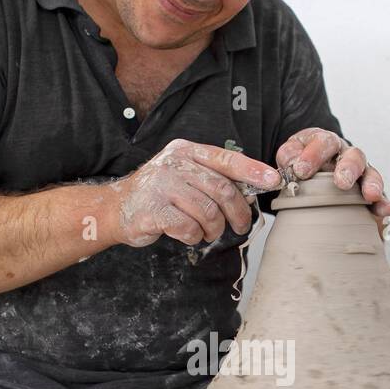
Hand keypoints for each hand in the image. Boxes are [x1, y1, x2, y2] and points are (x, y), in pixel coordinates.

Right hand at [113, 139, 280, 248]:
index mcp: (186, 151)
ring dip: (215, 229)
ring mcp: (162, 186)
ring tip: (209, 232)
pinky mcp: (154, 210)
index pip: (227, 159)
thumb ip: (212, 178)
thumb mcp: (184, 176)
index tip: (273, 181)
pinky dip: (194, 237)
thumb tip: (251, 191)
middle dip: (238, 212)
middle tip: (242, 225)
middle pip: (222, 189)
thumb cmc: (158, 195)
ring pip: (208, 212)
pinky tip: (188, 235)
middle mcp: (174, 164)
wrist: (116, 209)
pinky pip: (189, 228)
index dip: (253, 171)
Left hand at [275, 128, 389, 219]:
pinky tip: (385, 211)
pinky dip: (382, 203)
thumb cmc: (300, 162)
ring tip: (371, 196)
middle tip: (341, 182)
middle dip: (349, 168)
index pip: (323, 142)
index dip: (313, 155)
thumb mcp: (290, 154)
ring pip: (370, 174)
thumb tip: (291, 162)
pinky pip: (378, 196)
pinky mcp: (367, 191)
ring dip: (371, 184)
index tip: (301, 170)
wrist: (309, 169)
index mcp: (326, 142)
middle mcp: (346, 154)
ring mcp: (360, 172)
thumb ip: (288, 155)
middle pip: (353, 156)